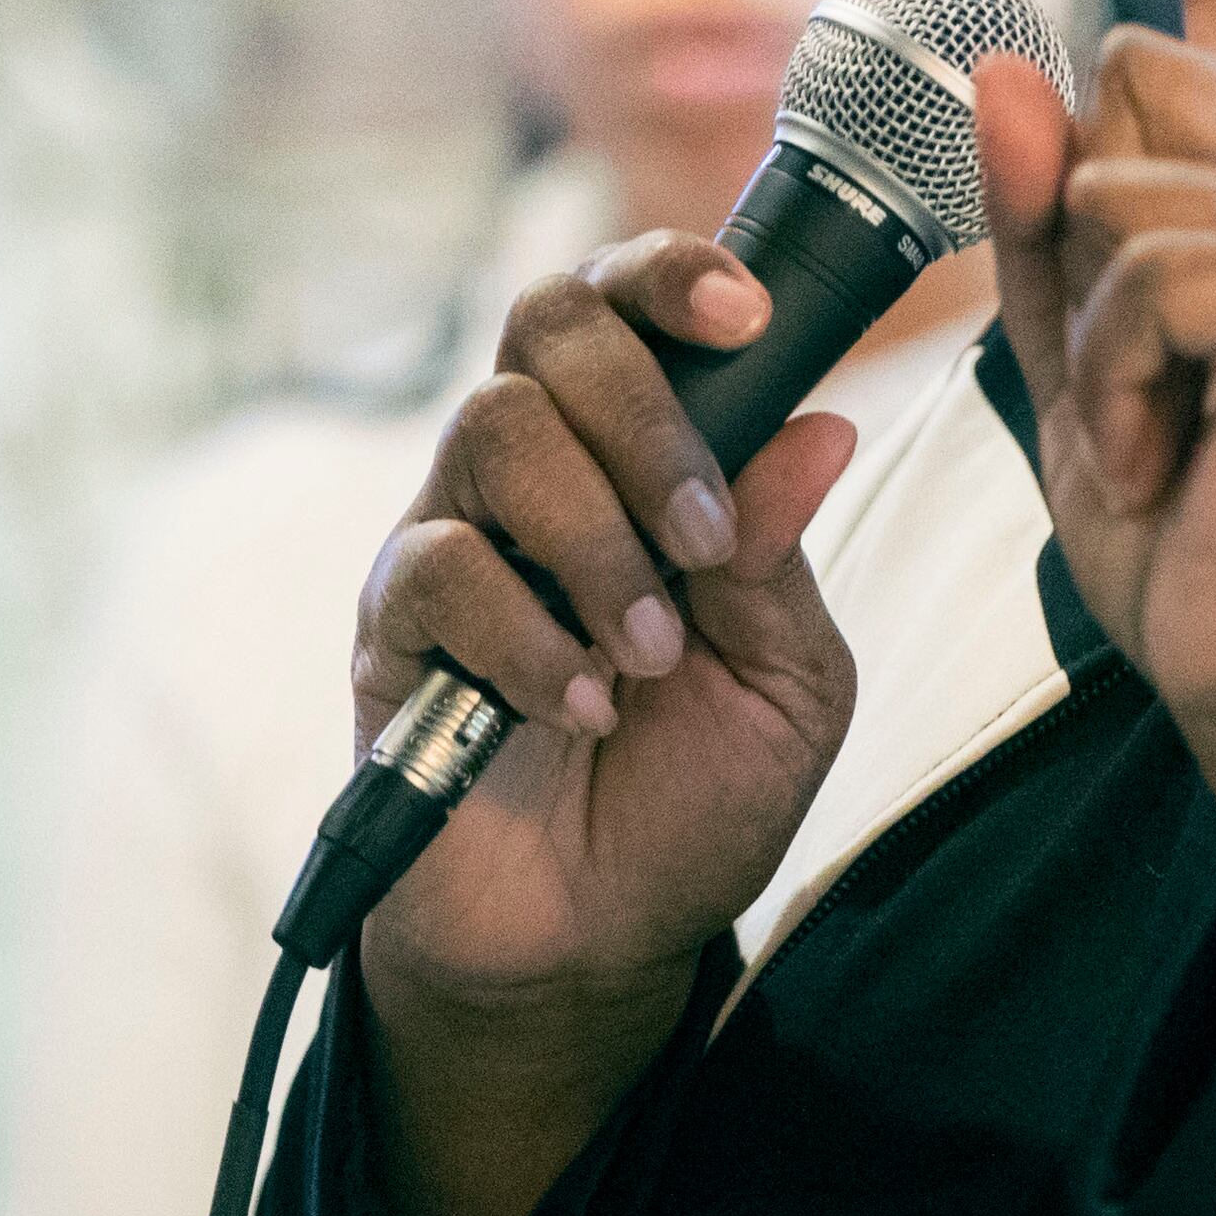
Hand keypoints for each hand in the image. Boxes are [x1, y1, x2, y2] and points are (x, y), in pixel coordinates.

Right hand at [344, 239, 858, 1215]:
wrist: (598, 940)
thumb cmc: (694, 792)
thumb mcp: (786, 679)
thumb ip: (782, 555)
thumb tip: (823, 428)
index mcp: (641, 453)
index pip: (628, 302)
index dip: (675, 276)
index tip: (748, 315)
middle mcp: (540, 468)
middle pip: (548, 321)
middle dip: (644, 415)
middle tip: (703, 544)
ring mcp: (456, 534)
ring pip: (495, 428)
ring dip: (594, 538)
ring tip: (647, 656)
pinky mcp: (392, 628)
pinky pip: (439, 569)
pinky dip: (528, 638)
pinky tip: (577, 708)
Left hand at [975, 0, 1215, 904]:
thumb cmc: (1200, 528)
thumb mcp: (1087, 360)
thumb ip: (1049, 223)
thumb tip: (1013, 66)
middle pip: (1136, 69)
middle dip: (1088, 214)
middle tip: (1139, 371)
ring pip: (1123, 166)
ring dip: (1101, 320)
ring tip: (1165, 429)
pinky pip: (1141, 263)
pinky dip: (1122, 375)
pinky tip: (1178, 453)